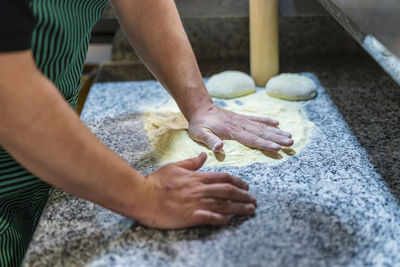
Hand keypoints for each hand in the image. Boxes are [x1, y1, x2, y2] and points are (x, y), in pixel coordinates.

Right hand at [135, 152, 255, 228]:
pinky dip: (220, 219)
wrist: (142, 195)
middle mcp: (200, 190)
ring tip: (250, 210)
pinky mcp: (190, 216)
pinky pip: (210, 218)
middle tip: (254, 200)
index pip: (223, 178)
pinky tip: (228, 220)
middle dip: (244, 196)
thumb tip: (204, 154)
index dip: (238, 182)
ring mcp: (196, 203)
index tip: (246, 186)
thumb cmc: (157, 181)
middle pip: (228, 192)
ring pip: (223, 205)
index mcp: (197, 178)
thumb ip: (192, 162)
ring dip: (239, 208)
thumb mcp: (175, 166)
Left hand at [188, 104, 293, 152]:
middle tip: (291, 143)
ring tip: (290, 136)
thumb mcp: (200, 134)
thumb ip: (210, 140)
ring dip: (276, 132)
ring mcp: (242, 120)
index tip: (277, 148)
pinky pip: (257, 119)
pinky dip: (267, 121)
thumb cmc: (199, 124)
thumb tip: (220, 147)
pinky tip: (277, 124)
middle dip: (277, 138)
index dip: (265, 144)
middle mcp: (240, 125)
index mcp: (232, 131)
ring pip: (262, 127)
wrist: (200, 108)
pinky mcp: (242, 118)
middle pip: (261, 133)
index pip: (251, 139)